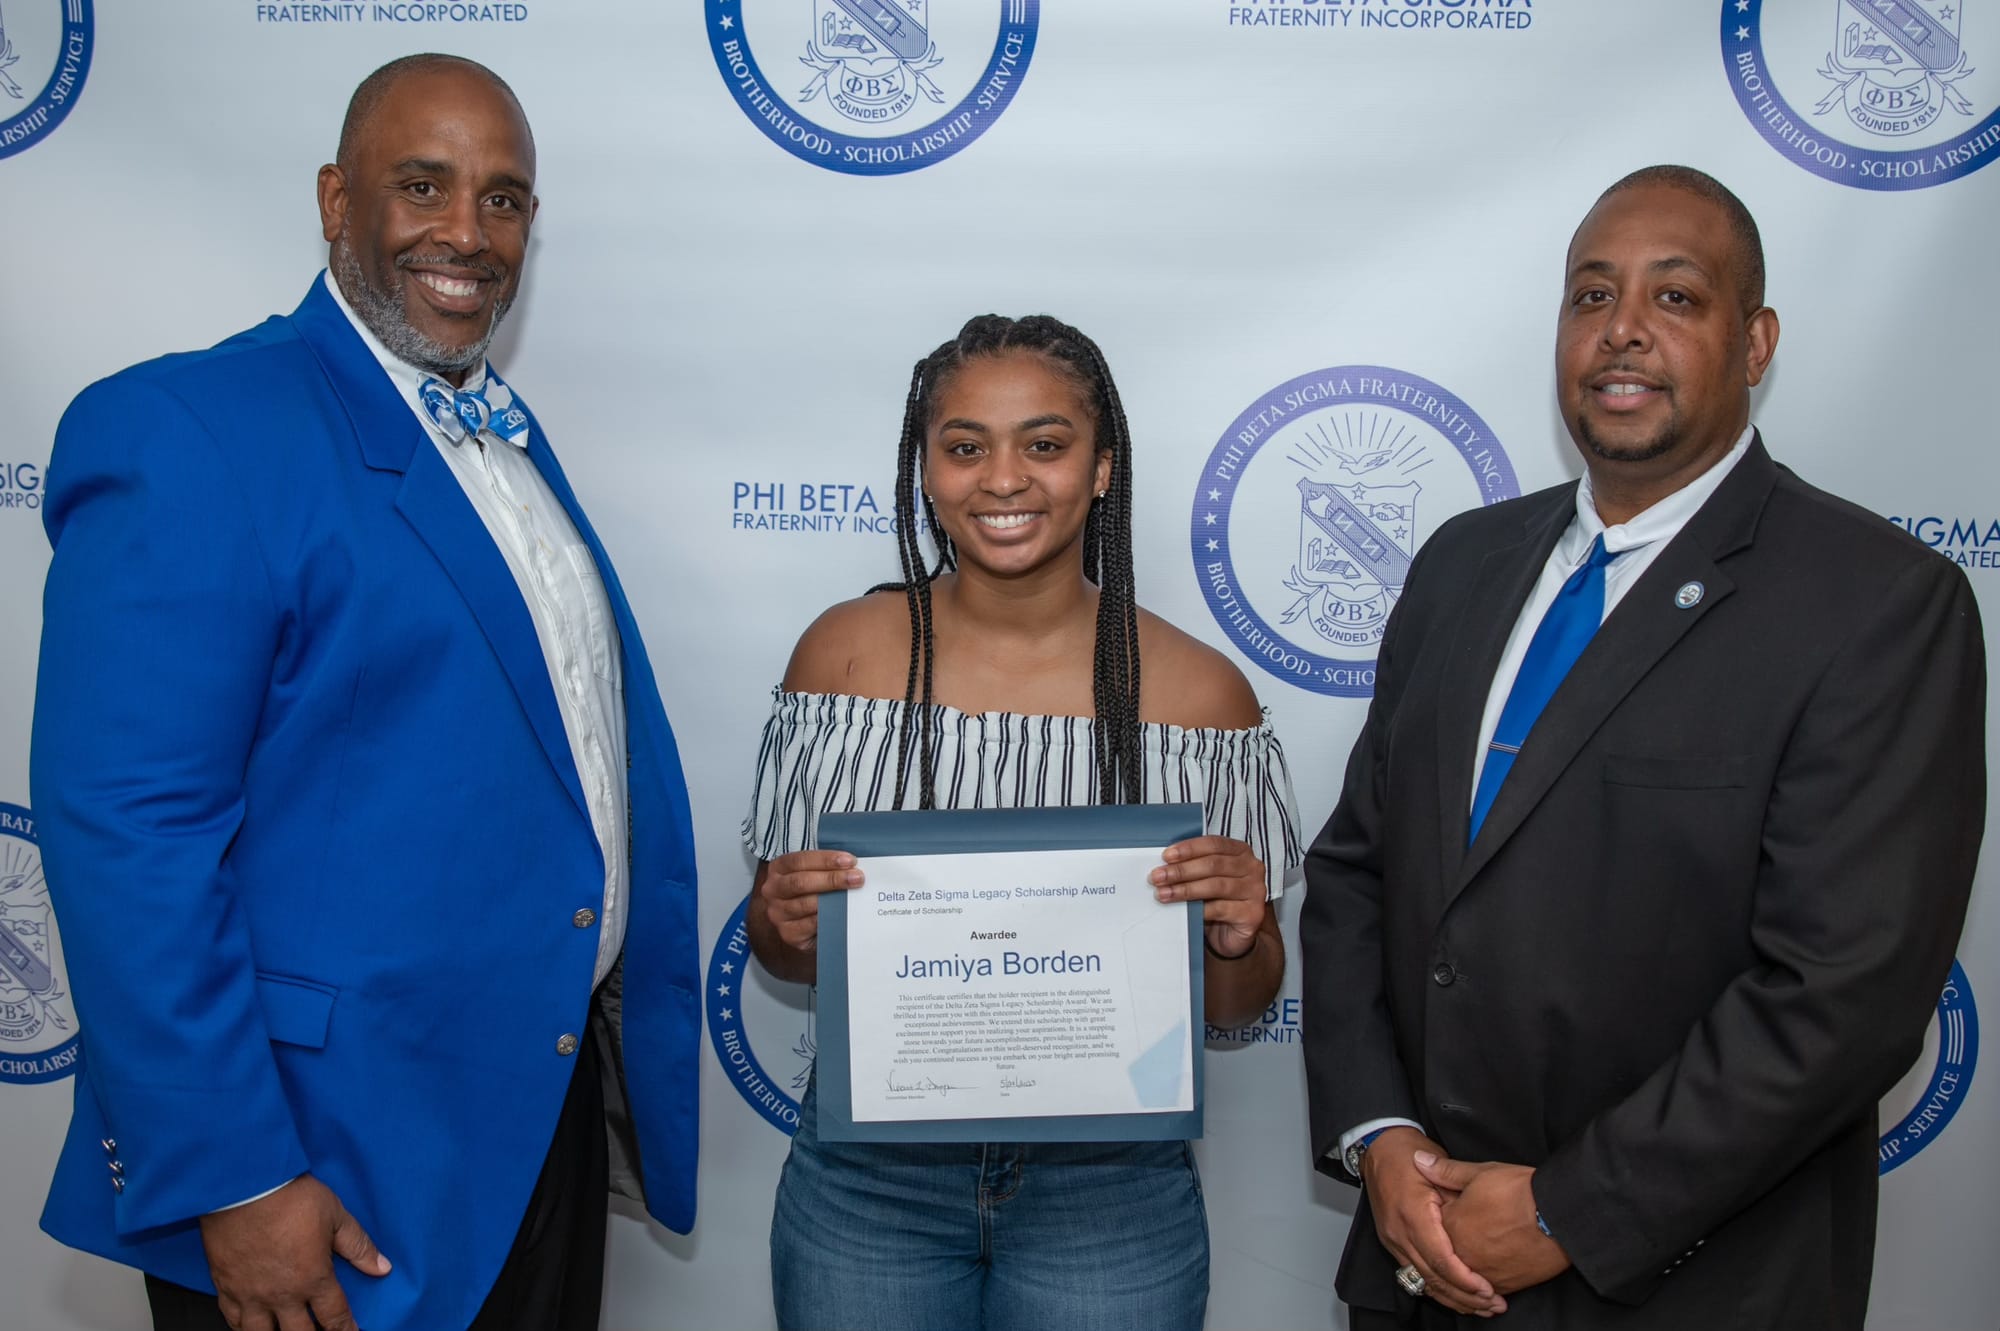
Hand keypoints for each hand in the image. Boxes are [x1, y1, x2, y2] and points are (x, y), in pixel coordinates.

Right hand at [198, 1174, 388, 1330]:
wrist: (244, 1187)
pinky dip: (242, 1328)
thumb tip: (382, 1267)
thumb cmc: (289, 1197)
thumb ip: (358, 1246)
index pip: (335, 1317)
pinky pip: (232, 1320)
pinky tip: (250, 1327)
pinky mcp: (225, 1286)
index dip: (346, 1329)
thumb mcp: (335, 1216)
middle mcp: (282, 1294)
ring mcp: (251, 1294)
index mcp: (314, 1278)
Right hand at [754, 850, 864, 952]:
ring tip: (853, 895)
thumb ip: (826, 868)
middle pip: (800, 882)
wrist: (800, 923)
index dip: (825, 860)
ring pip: (805, 904)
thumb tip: (853, 866)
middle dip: (832, 879)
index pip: (800, 860)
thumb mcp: (813, 874)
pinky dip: (828, 918)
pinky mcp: (788, 933)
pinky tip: (842, 913)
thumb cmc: (810, 891)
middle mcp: (773, 890)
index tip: (850, 861)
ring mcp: (777, 913)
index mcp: (778, 869)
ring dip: (833, 900)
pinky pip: (810, 925)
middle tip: (857, 878)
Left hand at [1149, 835, 1263, 958]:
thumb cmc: (1216, 900)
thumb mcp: (1206, 878)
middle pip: (1213, 865)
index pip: (1214, 844)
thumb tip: (1163, 864)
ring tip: (1163, 894)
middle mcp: (1252, 868)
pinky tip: (1183, 910)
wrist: (1233, 933)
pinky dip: (1199, 909)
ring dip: (1185, 889)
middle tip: (1157, 877)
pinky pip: (1220, 909)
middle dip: (1181, 871)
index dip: (1189, 849)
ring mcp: (1255, 891)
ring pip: (1215, 886)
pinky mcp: (1253, 914)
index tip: (1166, 856)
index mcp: (1240, 851)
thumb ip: (1193, 866)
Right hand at [1362, 1129, 1504, 1316]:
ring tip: (1480, 1307)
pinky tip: (1455, 1297)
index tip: (1487, 1289)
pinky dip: (1435, 1289)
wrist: (1378, 1148)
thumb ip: (1459, 1200)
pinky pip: (1414, 1274)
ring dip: (1452, 1298)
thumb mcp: (1441, 1171)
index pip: (1440, 1258)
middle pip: (1432, 1277)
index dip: (1465, 1279)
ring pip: (1422, 1281)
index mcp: (1412, 1214)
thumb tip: (1481, 1227)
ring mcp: (1392, 1240)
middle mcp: (1399, 1232)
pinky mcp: (1392, 1243)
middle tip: (1493, 1305)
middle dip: (1464, 1296)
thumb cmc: (1409, 1154)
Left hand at [1416, 1153, 1570, 1296]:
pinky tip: (1486, 1278)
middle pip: (1443, 1258)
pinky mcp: (1505, 1285)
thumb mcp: (1479, 1173)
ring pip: (1463, 1280)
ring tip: (1471, 1262)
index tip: (1446, 1213)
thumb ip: (1445, 1171)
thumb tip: (1417, 1159)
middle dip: (1446, 1250)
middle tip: (1454, 1243)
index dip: (1436, 1219)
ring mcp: (1483, 1274)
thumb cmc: (1520, 1192)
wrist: (1559, 1215)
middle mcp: (1462, 1255)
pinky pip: (1485, 1290)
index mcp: (1450, 1227)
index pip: (1430, 1229)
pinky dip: (1482, 1286)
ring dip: (1463, 1274)